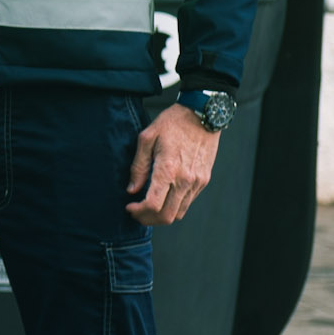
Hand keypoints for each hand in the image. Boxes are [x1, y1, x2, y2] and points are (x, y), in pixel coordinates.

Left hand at [127, 102, 218, 225]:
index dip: (139, 212)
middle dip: (149, 219)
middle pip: (167, 216)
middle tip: (136, 213)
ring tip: (147, 208)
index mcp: (168, 169)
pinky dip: (174, 206)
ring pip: (179, 213)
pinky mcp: (204, 180)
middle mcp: (185, 180)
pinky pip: (188, 202)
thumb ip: (138, 167)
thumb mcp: (147, 139)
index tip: (129, 207)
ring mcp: (197, 182)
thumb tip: (132, 189)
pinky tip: (163, 197)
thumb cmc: (172, 123)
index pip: (153, 205)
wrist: (202, 115)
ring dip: (162, 216)